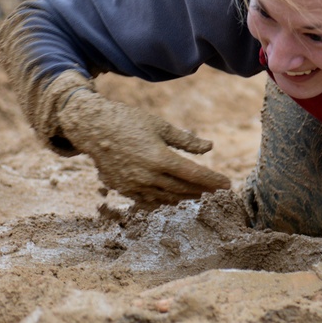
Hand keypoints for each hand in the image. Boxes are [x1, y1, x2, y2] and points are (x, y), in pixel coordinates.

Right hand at [57, 88, 230, 207]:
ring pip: (167, 197)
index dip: (212, 181)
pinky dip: (165, 201)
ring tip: (200, 196)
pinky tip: (176, 198)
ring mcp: (134, 185)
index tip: (227, 185)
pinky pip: (149, 201)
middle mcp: (147, 175)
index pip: (194, 175)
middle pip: (183, 189)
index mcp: (159, 157)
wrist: (94, 128)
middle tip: (218, 192)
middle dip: (203, 191)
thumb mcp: (160, 126)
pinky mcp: (123, 189)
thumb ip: (186, 140)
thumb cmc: (129, 121)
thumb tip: (210, 147)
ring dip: (186, 198)